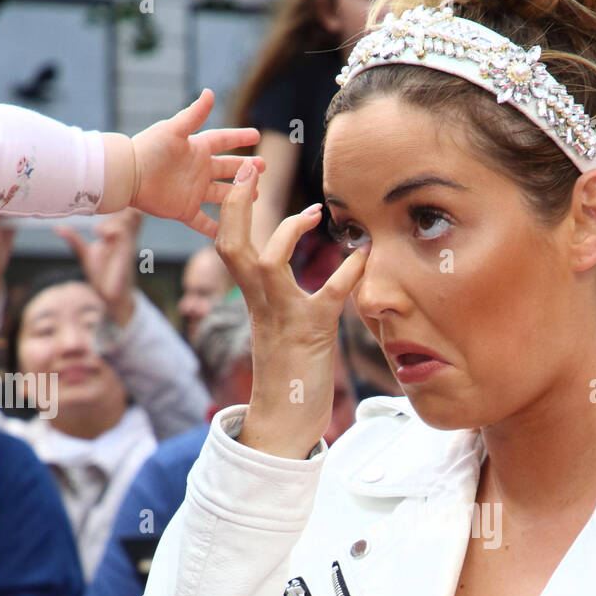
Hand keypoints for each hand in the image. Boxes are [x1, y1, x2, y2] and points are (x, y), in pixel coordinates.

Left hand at [54, 208, 142, 327]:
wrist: (111, 296)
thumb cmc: (102, 274)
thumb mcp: (86, 253)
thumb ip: (74, 239)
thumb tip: (58, 228)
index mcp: (118, 233)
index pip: (124, 209)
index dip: (117, 198)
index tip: (101, 194)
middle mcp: (126, 236)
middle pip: (132, 209)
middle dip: (120, 203)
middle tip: (101, 206)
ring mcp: (128, 244)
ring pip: (131, 218)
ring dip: (116, 215)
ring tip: (98, 225)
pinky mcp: (127, 254)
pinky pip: (126, 235)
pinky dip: (114, 230)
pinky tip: (101, 233)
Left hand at [123, 89, 264, 238]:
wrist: (128, 175)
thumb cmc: (149, 149)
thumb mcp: (174, 130)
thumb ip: (194, 114)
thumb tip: (210, 92)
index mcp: (196, 149)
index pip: (223, 141)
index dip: (239, 137)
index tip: (256, 134)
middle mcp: (198, 170)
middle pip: (227, 169)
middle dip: (245, 168)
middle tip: (263, 167)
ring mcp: (193, 191)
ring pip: (222, 195)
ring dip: (238, 196)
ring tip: (255, 195)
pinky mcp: (184, 210)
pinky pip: (203, 222)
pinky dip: (215, 229)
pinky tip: (229, 232)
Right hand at [215, 160, 366, 457]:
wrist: (281, 426)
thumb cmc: (287, 381)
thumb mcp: (284, 332)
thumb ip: (291, 302)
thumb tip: (317, 279)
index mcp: (253, 302)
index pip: (230, 247)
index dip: (235, 211)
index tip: (248, 179)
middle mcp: (261, 305)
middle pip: (231, 246)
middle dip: (238, 206)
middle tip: (252, 169)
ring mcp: (283, 318)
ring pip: (266, 265)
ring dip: (287, 233)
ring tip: (314, 212)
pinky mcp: (310, 334)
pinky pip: (327, 296)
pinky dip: (347, 273)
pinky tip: (365, 256)